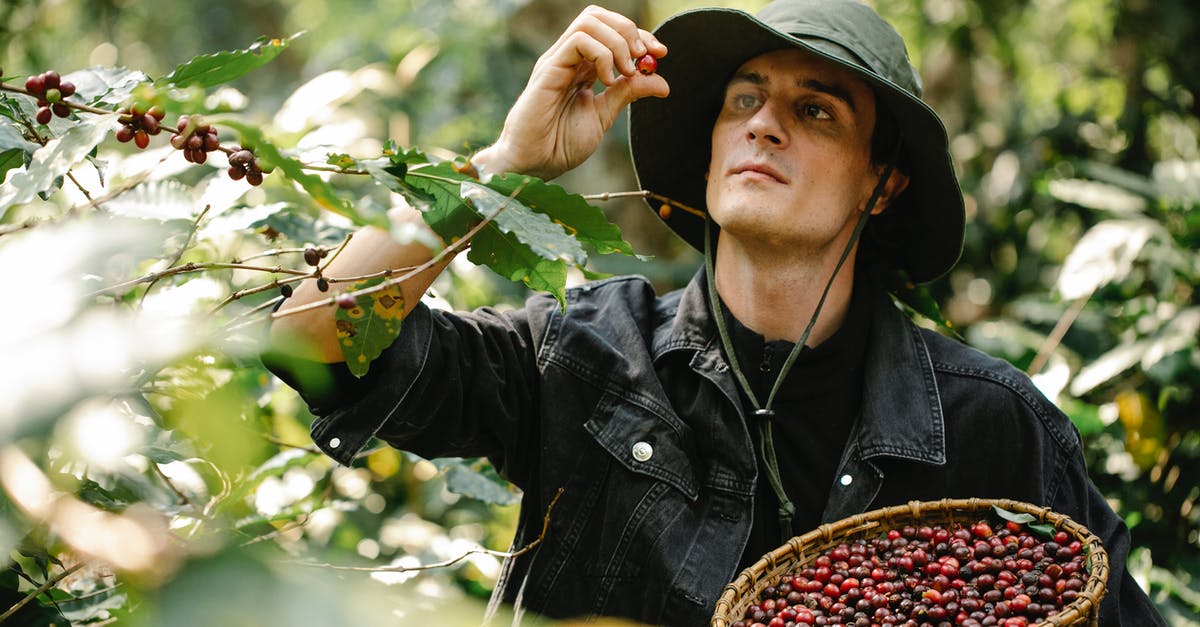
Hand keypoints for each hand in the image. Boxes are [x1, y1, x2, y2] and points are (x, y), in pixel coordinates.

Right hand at [472, 5, 668, 180]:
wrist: (534, 165)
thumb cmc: (559, 144)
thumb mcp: (604, 115)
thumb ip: (628, 94)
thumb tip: (662, 83)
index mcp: (581, 67)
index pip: (611, 31)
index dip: (639, 36)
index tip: (660, 53)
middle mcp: (568, 58)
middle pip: (598, 17)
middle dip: (629, 30)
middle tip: (642, 57)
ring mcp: (557, 61)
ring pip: (589, 22)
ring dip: (617, 43)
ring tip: (625, 72)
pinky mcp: (548, 69)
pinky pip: (578, 41)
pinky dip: (602, 55)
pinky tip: (607, 81)